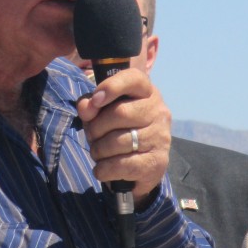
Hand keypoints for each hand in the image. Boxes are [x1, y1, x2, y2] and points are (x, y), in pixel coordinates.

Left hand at [76, 68, 170, 206]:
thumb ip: (91, 105)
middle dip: (96, 127)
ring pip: (119, 142)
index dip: (111, 87)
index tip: (95, 99)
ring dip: (98, 150)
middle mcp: (158, 111)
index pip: (133, 79)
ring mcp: (161, 137)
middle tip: (92, 136)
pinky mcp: (158, 161)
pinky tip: (101, 169)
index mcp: (146, 92)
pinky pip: (123, 165)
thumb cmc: (118, 130)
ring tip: (98, 153)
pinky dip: (104, 169)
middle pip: (120, 113)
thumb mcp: (101, 113)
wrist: (139, 165)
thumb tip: (86, 107)